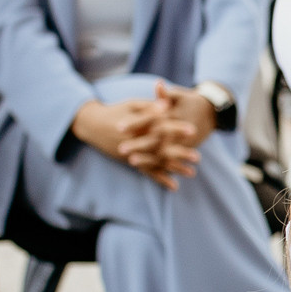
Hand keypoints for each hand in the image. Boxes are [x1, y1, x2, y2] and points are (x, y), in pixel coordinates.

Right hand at [70, 89, 203, 189]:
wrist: (92, 125)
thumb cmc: (115, 111)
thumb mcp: (132, 105)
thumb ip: (150, 106)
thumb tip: (167, 105)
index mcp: (137, 126)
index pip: (159, 127)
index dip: (176, 128)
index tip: (193, 130)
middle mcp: (134, 142)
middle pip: (160, 148)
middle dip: (179, 153)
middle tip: (197, 157)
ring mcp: (131, 154)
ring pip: (155, 162)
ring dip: (173, 168)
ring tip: (192, 173)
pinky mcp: (129, 162)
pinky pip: (146, 172)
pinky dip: (159, 179)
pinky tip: (174, 186)